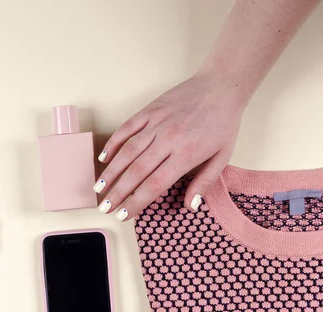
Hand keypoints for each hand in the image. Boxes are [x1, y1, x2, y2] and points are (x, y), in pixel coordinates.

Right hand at [94, 72, 245, 220]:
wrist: (221, 86)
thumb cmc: (223, 123)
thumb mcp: (222, 157)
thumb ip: (205, 182)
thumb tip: (190, 206)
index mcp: (186, 154)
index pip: (155, 184)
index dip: (136, 202)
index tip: (123, 215)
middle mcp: (168, 140)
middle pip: (136, 171)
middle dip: (118, 192)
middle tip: (105, 208)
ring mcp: (156, 123)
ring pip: (128, 151)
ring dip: (111, 171)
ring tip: (99, 188)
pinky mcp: (150, 110)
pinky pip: (127, 128)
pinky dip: (114, 142)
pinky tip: (104, 157)